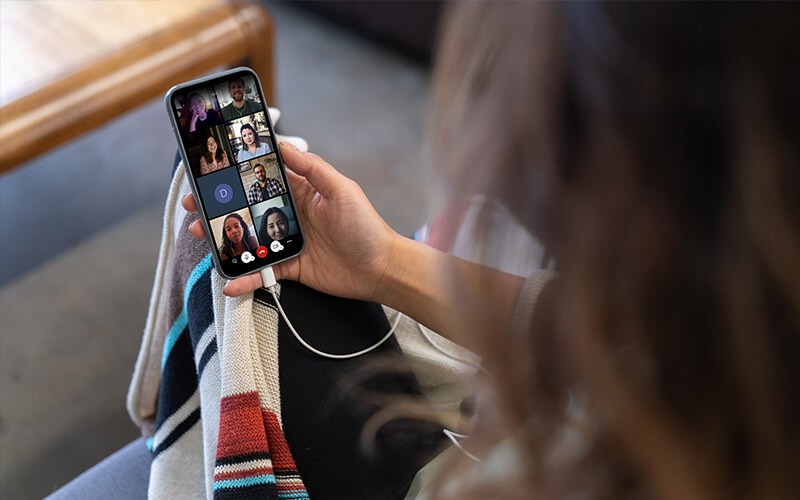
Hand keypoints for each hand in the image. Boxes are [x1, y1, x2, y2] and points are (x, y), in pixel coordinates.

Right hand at [183, 143, 401, 298]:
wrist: (382, 268)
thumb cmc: (366, 226)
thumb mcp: (342, 190)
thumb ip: (312, 168)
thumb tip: (283, 145)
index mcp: (302, 192)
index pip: (263, 180)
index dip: (237, 176)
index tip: (211, 172)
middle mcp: (291, 215)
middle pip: (247, 209)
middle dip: (219, 207)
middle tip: (193, 205)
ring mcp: (289, 243)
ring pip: (248, 240)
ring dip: (223, 239)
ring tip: (199, 235)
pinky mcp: (291, 269)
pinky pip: (263, 273)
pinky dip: (245, 280)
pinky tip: (228, 283)